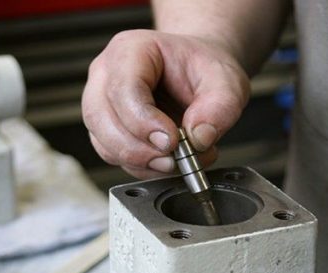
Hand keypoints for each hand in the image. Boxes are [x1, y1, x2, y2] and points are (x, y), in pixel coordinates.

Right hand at [81, 29, 249, 178]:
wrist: (197, 75)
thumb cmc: (202, 70)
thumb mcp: (226, 82)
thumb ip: (219, 109)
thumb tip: (199, 139)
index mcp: (130, 51)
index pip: (124, 90)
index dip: (145, 122)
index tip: (172, 140)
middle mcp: (106, 75)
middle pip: (104, 120)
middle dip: (141, 149)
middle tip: (175, 158)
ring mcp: (101, 104)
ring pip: (105, 144)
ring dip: (142, 162)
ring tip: (178, 159)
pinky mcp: (105, 131)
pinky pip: (114, 157)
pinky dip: (142, 167)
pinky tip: (167, 160)